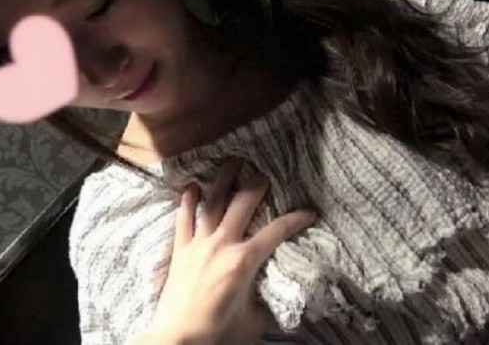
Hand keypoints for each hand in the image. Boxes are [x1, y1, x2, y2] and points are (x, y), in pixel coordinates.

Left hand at [149, 157, 317, 343]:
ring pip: (212, 203)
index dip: (296, 219)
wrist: (178, 338)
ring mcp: (198, 244)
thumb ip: (270, 304)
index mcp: (244, 261)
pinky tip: (193, 187)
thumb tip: (285, 297)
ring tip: (232, 162)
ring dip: (223, 180)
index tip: (310, 212)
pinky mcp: (180, 250)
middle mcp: (222, 245)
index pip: (277, 232)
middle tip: (265, 172)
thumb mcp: (255, 321)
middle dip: (257, 184)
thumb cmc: (218, 333)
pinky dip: (188, 201)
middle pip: (242, 204)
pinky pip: (184, 219)